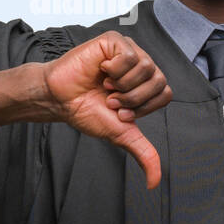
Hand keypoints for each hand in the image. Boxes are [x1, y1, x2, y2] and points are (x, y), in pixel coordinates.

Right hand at [40, 31, 172, 188]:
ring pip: (146, 67)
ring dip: (121, 85)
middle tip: (110, 99)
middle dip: (131, 98)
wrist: (59, 99)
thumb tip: (155, 182)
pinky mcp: (113, 41)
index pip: (164, 93)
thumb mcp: (121, 134)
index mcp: (145, 83)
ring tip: (104, 86)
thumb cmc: (86, 110)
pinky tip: (100, 71)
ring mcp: (128, 50)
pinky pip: (129, 55)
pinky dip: (114, 70)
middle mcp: (140, 65)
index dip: (142, 107)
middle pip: (158, 80)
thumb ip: (143, 153)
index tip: (120, 112)